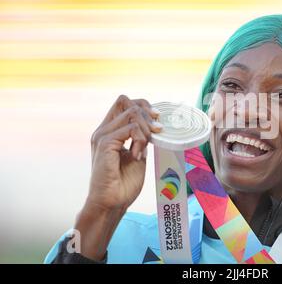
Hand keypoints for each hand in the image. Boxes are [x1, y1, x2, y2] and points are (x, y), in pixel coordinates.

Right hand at [86, 94, 162, 211]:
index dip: (143, 105)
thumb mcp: (137, 154)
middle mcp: (103, 130)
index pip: (124, 102)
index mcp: (109, 131)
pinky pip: (131, 129)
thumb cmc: (124, 183)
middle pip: (125, 100)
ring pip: (131, 113)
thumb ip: (140, 139)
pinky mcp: (104, 143)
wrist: (112, 202)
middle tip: (155, 132)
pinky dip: (140, 140)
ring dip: (145, 130)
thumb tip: (152, 126)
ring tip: (142, 150)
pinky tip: (137, 156)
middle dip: (146, 113)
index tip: (157, 120)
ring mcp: (102, 135)